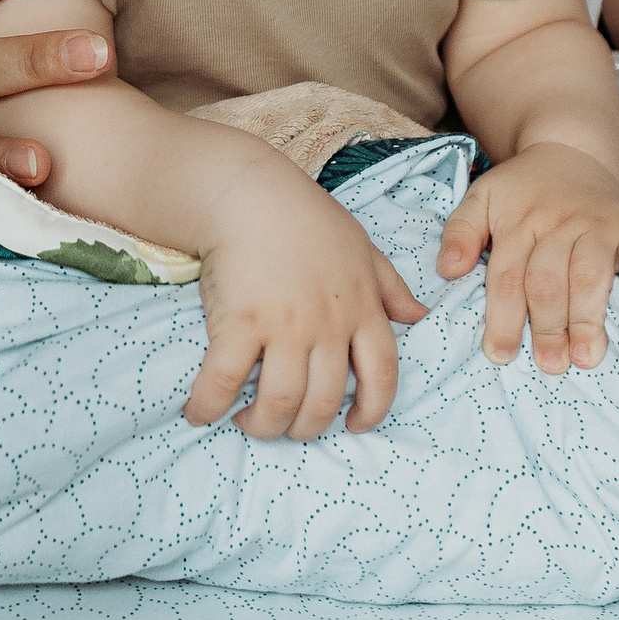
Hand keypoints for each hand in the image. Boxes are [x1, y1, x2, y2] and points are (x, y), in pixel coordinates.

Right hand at [187, 169, 427, 439]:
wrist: (248, 192)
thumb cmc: (304, 216)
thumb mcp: (361, 247)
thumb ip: (390, 286)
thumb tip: (419, 317)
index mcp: (361, 308)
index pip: (382, 375)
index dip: (372, 409)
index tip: (354, 425)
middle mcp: (328, 325)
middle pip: (323, 401)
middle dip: (303, 428)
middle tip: (283, 425)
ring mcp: (284, 326)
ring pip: (281, 402)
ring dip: (262, 425)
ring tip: (246, 422)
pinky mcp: (240, 322)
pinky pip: (224, 381)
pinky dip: (209, 406)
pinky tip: (199, 413)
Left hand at [435, 142, 618, 373]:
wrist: (571, 148)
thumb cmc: (523, 188)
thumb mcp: (482, 197)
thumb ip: (460, 232)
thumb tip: (447, 271)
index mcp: (519, 221)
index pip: (507, 276)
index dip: (503, 317)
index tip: (500, 354)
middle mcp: (558, 223)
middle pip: (549, 280)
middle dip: (548, 326)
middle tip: (549, 365)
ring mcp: (597, 224)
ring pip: (591, 273)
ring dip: (589, 316)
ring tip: (585, 357)